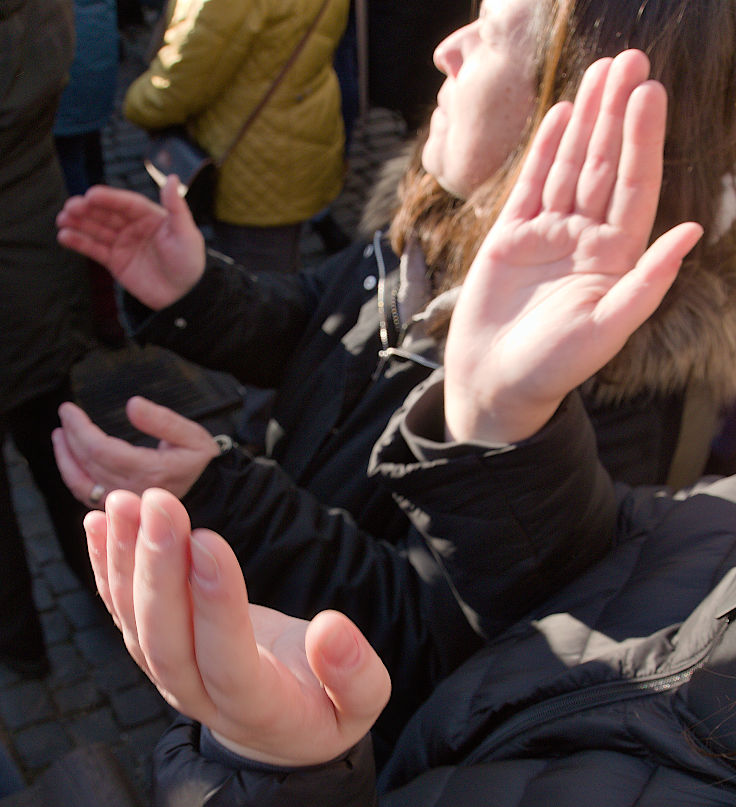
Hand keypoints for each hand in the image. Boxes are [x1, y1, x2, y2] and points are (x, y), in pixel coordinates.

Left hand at [52, 397, 219, 506]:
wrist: (210, 492)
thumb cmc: (200, 462)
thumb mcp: (191, 435)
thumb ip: (162, 420)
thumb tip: (132, 405)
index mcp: (149, 471)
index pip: (100, 449)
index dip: (79, 428)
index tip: (69, 410)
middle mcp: (133, 490)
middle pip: (88, 463)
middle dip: (71, 436)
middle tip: (65, 415)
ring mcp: (125, 501)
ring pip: (82, 482)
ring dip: (65, 458)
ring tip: (59, 436)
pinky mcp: (120, 505)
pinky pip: (87, 494)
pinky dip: (73, 476)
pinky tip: (70, 460)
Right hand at [56, 176, 205, 309]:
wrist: (185, 296)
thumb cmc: (189, 263)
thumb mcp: (186, 234)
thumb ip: (176, 207)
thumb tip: (171, 178)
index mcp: (151, 216)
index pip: (126, 203)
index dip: (109, 199)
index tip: (91, 195)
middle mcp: (134, 227)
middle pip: (107, 214)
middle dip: (88, 209)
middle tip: (71, 207)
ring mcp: (123, 243)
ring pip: (97, 229)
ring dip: (78, 223)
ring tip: (62, 219)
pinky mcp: (116, 261)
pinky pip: (94, 249)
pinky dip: (79, 242)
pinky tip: (64, 236)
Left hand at [84, 488, 390, 765]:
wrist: (280, 728)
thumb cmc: (325, 706)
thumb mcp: (362, 704)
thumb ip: (356, 674)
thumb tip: (332, 628)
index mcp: (258, 708)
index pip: (228, 660)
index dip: (217, 603)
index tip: (211, 541)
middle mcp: (201, 696)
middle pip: (167, 639)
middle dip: (159, 567)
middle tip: (160, 504)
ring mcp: (170, 674)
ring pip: (135, 622)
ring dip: (127, 558)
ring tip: (125, 502)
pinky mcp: (156, 650)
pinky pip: (122, 611)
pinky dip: (107, 567)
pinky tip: (99, 523)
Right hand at [444, 50, 702, 443]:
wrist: (493, 380)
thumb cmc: (552, 365)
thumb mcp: (607, 328)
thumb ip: (649, 281)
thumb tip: (694, 230)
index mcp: (615, 258)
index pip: (635, 187)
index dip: (643, 140)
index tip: (649, 92)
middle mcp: (585, 239)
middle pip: (605, 165)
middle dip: (617, 114)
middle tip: (630, 60)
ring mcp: (547, 235)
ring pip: (570, 167)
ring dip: (585, 121)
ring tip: (600, 73)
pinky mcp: (510, 238)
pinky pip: (531, 185)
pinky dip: (544, 151)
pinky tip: (559, 116)